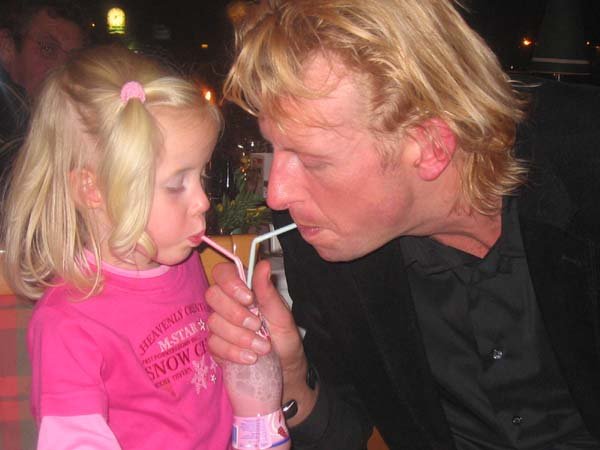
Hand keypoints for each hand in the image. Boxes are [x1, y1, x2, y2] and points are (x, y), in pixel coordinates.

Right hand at [206, 260, 317, 424]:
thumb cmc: (284, 338)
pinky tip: (251, 358)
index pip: (222, 272)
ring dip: (240, 336)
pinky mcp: (215, 346)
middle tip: (257, 325)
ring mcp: (219, 325)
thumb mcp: (282, 314)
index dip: (230, 283)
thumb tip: (263, 264)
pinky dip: (234, 352)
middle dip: (236, 313)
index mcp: (244, 290)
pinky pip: (214, 345)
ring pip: (213, 322)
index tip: (249, 299)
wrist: (285, 369)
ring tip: (262, 347)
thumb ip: (268, 291)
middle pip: (212, 295)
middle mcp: (228, 304)